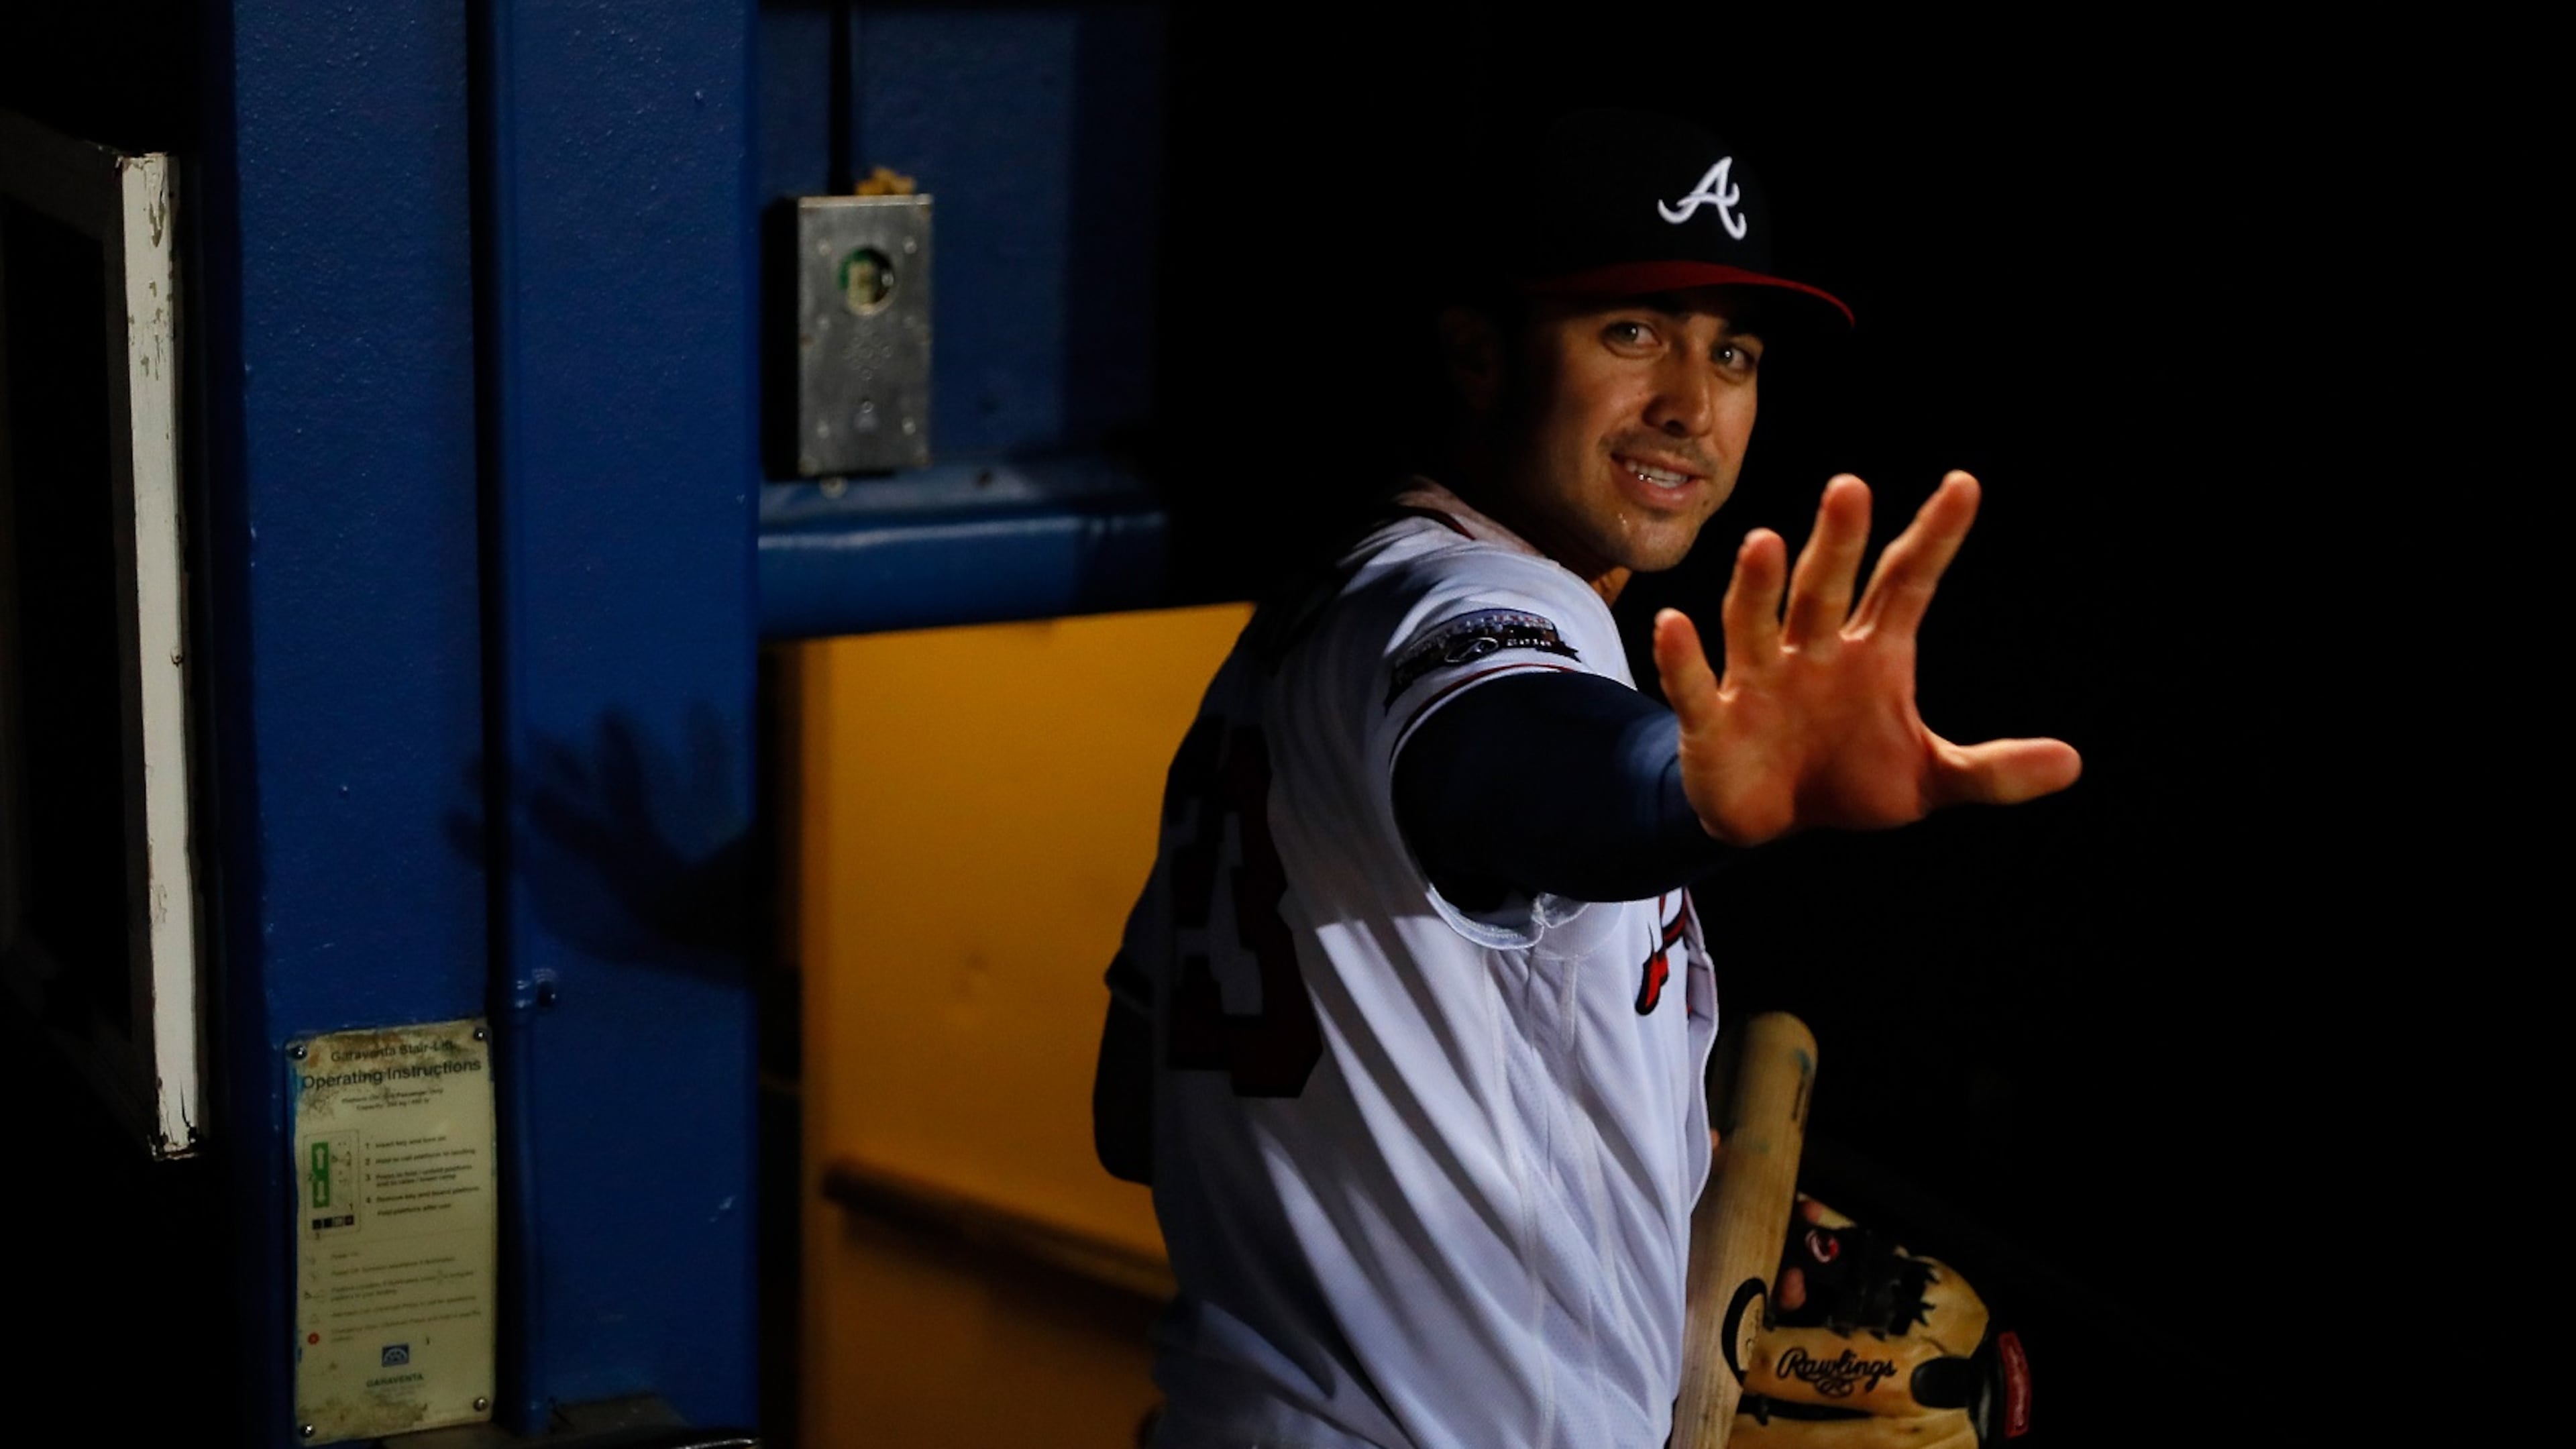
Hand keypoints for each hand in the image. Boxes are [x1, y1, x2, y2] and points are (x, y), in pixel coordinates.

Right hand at [1651, 471, 2080, 846]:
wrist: (1773, 822)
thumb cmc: (1851, 779)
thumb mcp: (1930, 779)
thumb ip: (1993, 771)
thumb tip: (2074, 762)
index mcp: (1870, 651)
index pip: (1905, 583)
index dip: (1933, 538)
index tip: (1964, 486)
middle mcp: (1811, 650)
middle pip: (1825, 587)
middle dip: (1836, 541)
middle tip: (1850, 487)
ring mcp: (1758, 679)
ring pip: (1757, 623)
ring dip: (1759, 586)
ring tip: (1767, 542)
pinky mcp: (1712, 721)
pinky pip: (1696, 686)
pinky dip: (1683, 659)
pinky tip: (1672, 626)